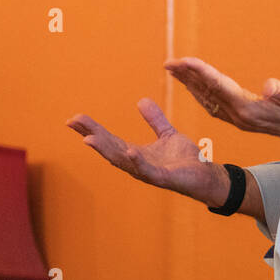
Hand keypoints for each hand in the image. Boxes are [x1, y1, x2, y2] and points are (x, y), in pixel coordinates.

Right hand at [66, 99, 225, 204]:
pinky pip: (147, 170)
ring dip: (105, 149)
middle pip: (109, 148)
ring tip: (88, 138)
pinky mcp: (164, 178)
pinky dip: (137, 162)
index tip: (75, 119)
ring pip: (122, 160)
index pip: (110, 140)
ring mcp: (149, 173)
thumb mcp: (167, 134)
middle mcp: (137, 165)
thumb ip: (154, 119)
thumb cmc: (186, 160)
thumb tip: (141, 100)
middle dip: (91, 135)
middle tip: (73, 122)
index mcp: (136, 154)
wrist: (206, 176)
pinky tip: (129, 151)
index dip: (92, 129)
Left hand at [164, 56, 279, 146]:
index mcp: (249, 110)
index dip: (200, 72)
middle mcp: (239, 116)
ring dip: (190, 85)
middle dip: (187, 77)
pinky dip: (201, 93)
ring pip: (208, 100)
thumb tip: (269, 87)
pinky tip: (195, 86)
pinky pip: (214, 105)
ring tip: (175, 70)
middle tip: (168, 63)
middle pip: (207, 94)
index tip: (183, 60)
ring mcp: (239, 119)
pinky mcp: (242, 118)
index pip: (219, 87)